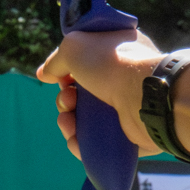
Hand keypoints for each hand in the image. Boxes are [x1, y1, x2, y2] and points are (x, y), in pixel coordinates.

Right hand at [36, 27, 165, 158]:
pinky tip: (75, 139)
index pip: (85, 63)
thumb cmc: (112, 64)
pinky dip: (81, 142)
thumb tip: (45, 74)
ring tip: (68, 121)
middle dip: (65, 98)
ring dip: (68, 122)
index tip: (54, 77)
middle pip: (81, 94)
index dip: (66, 71)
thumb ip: (56, 60)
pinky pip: (97, 142)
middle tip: (68, 99)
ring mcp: (126, 110)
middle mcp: (123, 80)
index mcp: (117, 54)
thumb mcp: (75, 47)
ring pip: (86, 120)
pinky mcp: (128, 137)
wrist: (144, 96)